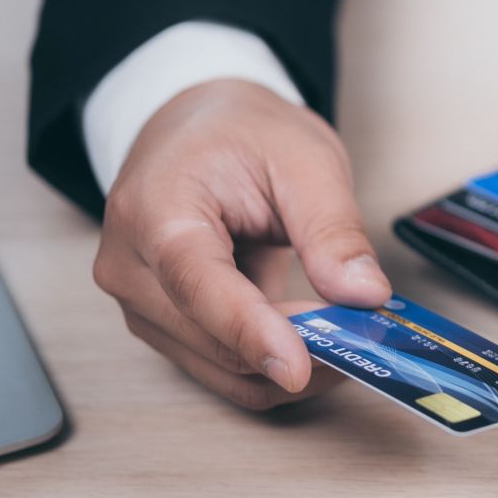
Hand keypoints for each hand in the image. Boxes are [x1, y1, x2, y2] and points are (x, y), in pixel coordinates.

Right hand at [91, 79, 390, 409]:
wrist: (196, 129)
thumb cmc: (243, 134)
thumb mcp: (306, 160)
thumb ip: (332, 230)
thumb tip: (365, 295)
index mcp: (155, 211)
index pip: (197, 285)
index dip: (251, 332)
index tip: (300, 368)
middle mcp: (129, 267)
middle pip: (210, 339)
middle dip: (291, 351)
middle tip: (368, 342)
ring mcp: (139, 302)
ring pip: (218, 367)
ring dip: (287, 366)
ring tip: (351, 338)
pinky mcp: (161, 323)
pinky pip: (220, 364)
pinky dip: (272, 363)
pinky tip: (320, 342)